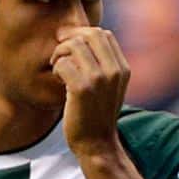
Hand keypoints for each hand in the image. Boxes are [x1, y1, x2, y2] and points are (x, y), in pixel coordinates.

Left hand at [51, 26, 129, 157]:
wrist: (97, 145)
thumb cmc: (96, 115)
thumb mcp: (109, 87)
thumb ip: (103, 64)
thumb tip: (81, 37)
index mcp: (122, 68)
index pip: (103, 34)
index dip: (83, 35)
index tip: (70, 49)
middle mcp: (114, 70)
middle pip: (89, 34)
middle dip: (70, 41)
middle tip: (60, 56)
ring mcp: (99, 79)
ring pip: (74, 45)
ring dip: (60, 54)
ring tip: (58, 69)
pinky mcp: (82, 88)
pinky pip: (63, 63)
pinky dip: (56, 68)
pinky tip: (58, 80)